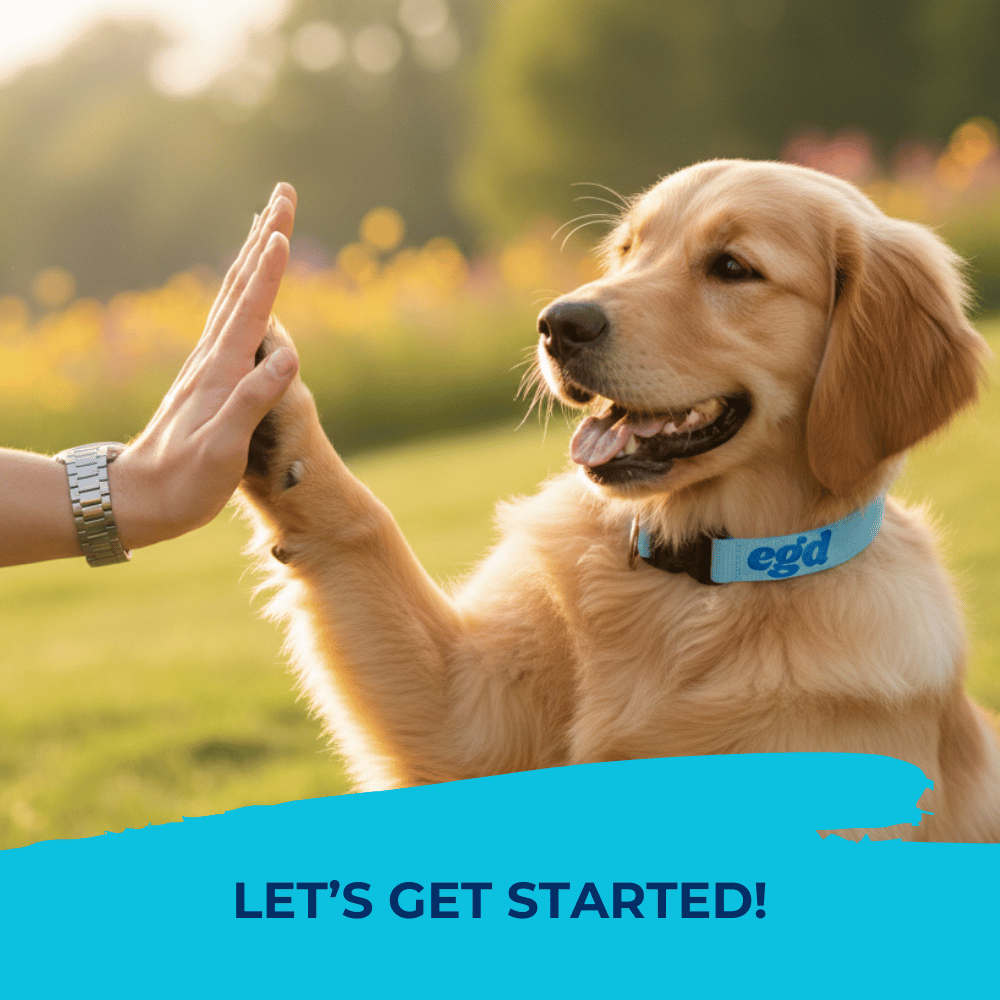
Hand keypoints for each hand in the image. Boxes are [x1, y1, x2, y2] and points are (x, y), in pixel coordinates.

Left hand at [109, 183, 299, 548]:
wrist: (140, 499)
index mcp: (219, 373)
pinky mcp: (207, 378)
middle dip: (263, 238)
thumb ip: (252, 399)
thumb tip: (289, 354)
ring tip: (267, 223)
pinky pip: (230, 320)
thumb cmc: (184, 483)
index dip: (268, 271)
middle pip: (240, 286)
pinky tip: (246, 288)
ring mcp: (207, 366)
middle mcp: (211, 359)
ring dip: (252, 255)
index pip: (250, 310)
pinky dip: (244, 290)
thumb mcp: (221, 449)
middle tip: (281, 194)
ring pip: (233, 297)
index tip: (281, 230)